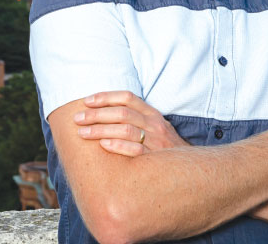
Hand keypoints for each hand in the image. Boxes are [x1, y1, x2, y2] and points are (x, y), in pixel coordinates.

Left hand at [74, 90, 189, 156]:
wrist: (190, 169)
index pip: (127, 97)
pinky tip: (103, 145)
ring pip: (126, 129)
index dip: (105, 97)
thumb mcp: (154, 127)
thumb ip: (135, 118)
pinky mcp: (155, 159)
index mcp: (152, 114)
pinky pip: (135, 150)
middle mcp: (154, 124)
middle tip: (78, 119)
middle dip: (96, 114)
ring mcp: (156, 141)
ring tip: (82, 133)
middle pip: (122, 113)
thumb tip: (102, 112)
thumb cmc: (164, 148)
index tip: (86, 101)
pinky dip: (118, 146)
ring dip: (101, 129)